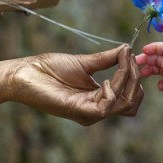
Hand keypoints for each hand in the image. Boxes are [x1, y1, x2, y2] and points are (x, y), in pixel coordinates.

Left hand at [10, 45, 142, 124]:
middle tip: (131, 60)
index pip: (129, 96)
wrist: (27, 73)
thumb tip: (128, 49)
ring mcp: (89, 113)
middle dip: (135, 80)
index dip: (135, 76)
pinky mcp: (80, 111)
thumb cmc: (50, 69)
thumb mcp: (85, 62)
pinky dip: (112, 91)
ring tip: (122, 64)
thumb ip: (108, 59)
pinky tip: (104, 80)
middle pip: (131, 103)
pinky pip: (107, 107)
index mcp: (99, 99)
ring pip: (123, 104)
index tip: (133, 54)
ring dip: (126, 82)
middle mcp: (97, 109)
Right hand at [134, 42, 162, 109]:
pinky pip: (161, 83)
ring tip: (142, 74)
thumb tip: (161, 62)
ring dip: (149, 71)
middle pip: (156, 59)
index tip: (144, 50)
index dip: (153, 48)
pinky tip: (162, 86)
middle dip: (146, 59)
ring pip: (156, 70)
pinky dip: (159, 84)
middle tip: (137, 62)